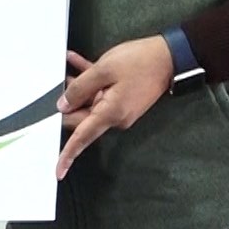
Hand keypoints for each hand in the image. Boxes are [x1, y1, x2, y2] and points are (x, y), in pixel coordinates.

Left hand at [55, 36, 173, 178]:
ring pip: (89, 102)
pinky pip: (100, 92)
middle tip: (58, 82)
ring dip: (78, 86)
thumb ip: (80, 87)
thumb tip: (63, 104)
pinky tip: (77, 62)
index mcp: (110, 114)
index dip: (68, 154)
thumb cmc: (141, 62)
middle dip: (68, 102)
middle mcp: (116, 117)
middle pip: (82, 117)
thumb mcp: (104, 70)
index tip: (58, 171)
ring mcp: (120, 109)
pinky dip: (89, 80)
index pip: (82, 137)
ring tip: (70, 66)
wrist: (170, 57)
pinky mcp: (123, 99)